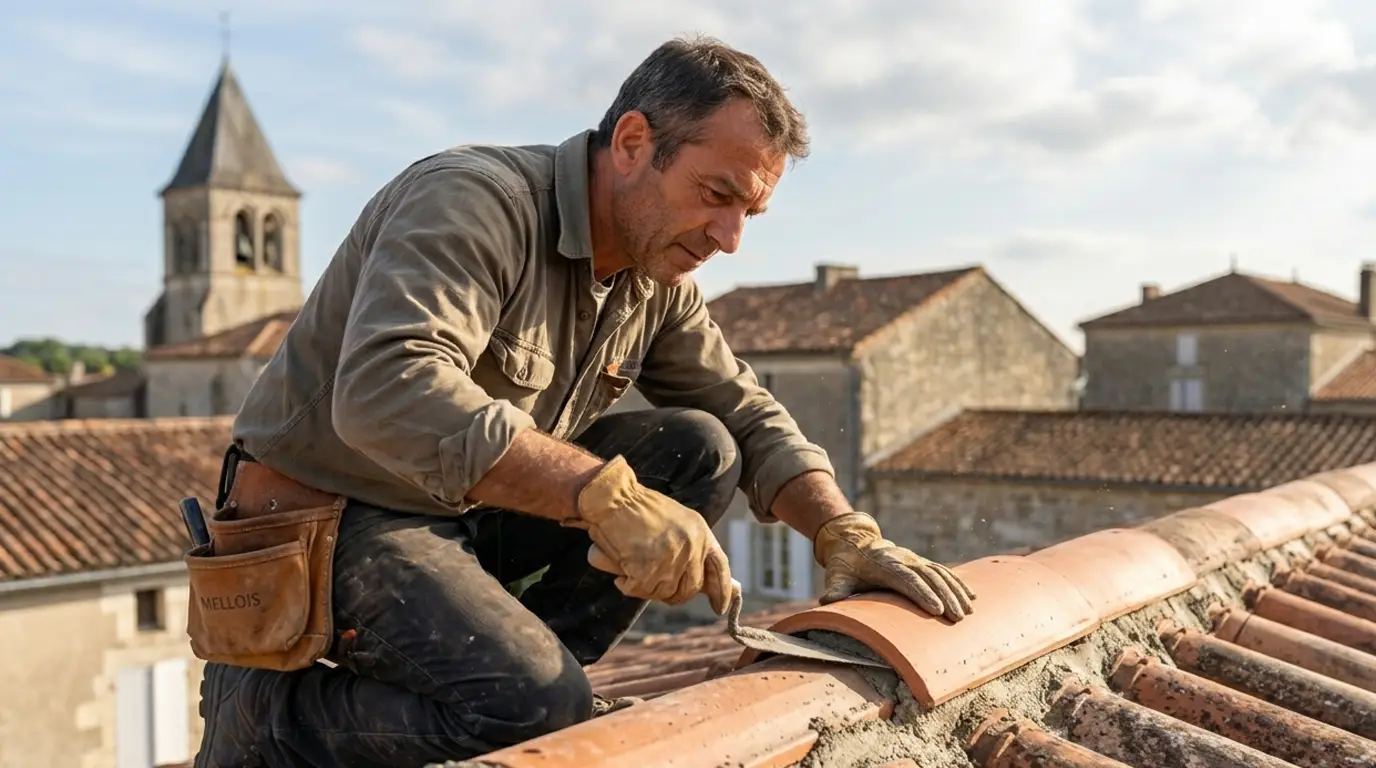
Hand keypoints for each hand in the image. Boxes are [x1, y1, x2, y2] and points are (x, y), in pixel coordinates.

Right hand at [568, 456, 731, 613]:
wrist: (614, 498)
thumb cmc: (638, 508)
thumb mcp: (677, 521)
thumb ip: (691, 546)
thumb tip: (700, 582)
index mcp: (701, 533)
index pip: (719, 568)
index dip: (722, 591)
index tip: (720, 608)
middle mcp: (692, 548)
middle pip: (690, 588)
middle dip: (673, 593)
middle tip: (654, 584)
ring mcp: (671, 561)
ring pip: (664, 593)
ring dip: (647, 586)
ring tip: (633, 566)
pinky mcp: (649, 571)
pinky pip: (640, 591)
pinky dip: (627, 584)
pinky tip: (622, 570)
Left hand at [813, 512, 975, 621]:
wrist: (852, 541)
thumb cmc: (844, 564)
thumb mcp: (836, 575)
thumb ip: (835, 589)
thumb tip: (826, 602)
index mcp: (885, 563)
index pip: (907, 579)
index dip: (922, 593)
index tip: (936, 610)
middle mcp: (904, 559)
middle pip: (929, 577)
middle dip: (946, 596)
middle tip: (958, 618)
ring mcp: (914, 559)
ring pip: (940, 573)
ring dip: (956, 591)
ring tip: (968, 612)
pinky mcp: (920, 562)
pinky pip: (942, 571)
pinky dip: (958, 583)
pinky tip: (971, 596)